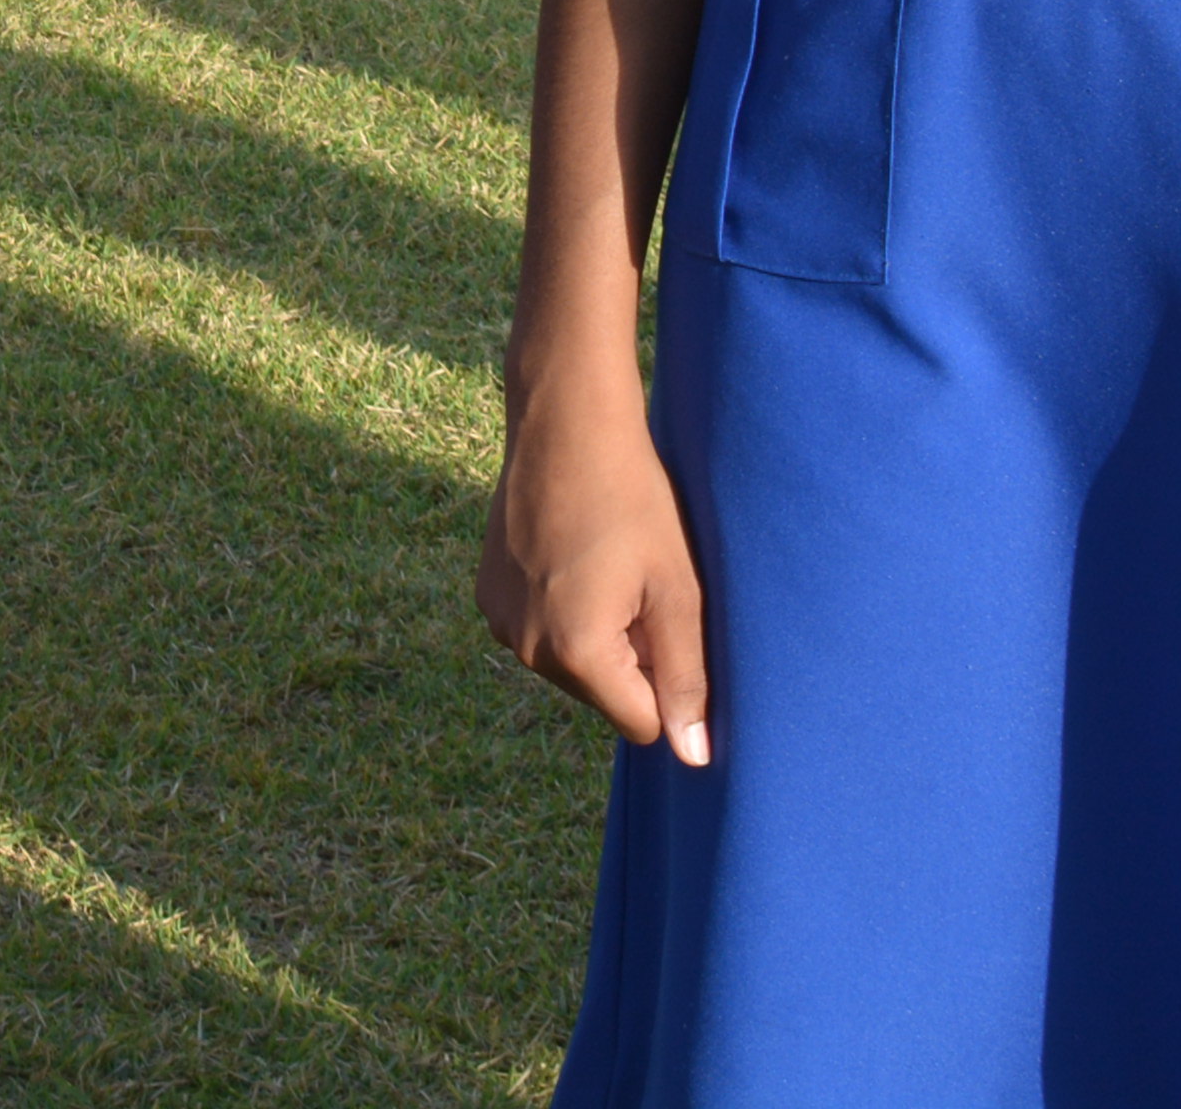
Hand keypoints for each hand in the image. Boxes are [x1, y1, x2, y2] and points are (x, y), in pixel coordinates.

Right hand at [478, 377, 712, 764]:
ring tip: (606, 563)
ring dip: (597, 634)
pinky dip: (562, 610)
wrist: (564, 422)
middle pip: (603, 694)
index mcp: (576, 653)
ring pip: (571, 663)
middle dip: (629, 657)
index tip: (669, 620)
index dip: (668, 682)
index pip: (642, 723)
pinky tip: (574, 554)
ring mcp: (498, 620)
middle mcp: (525, 648)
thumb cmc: (633, 499)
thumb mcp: (677, 589)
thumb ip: (686, 677)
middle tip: (640, 583)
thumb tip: (694, 756)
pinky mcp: (486, 593)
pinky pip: (538, 631)